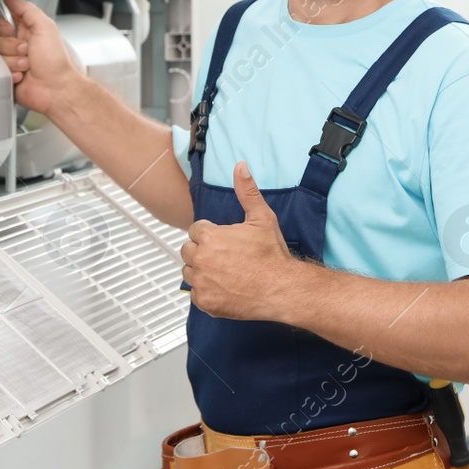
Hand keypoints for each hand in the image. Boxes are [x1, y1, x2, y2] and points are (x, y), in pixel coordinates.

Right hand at [0, 0, 82, 114]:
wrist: (56, 88)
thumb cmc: (55, 61)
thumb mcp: (45, 27)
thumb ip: (27, 9)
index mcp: (25, 31)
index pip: (0, 21)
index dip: (2, 26)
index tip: (11, 30)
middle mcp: (16, 45)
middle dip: (11, 46)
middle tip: (26, 50)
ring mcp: (11, 61)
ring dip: (14, 61)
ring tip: (27, 65)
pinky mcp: (7, 75)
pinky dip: (11, 73)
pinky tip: (23, 75)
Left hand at [180, 161, 300, 320]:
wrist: (282, 289)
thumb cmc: (272, 255)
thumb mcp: (262, 218)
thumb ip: (247, 191)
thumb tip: (240, 167)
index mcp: (209, 237)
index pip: (195, 230)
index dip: (210, 234)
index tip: (224, 241)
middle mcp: (201, 259)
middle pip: (187, 250)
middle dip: (202, 251)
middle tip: (224, 256)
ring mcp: (201, 282)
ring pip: (188, 271)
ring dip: (201, 270)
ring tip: (224, 271)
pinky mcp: (204, 302)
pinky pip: (194, 293)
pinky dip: (205, 291)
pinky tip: (223, 287)